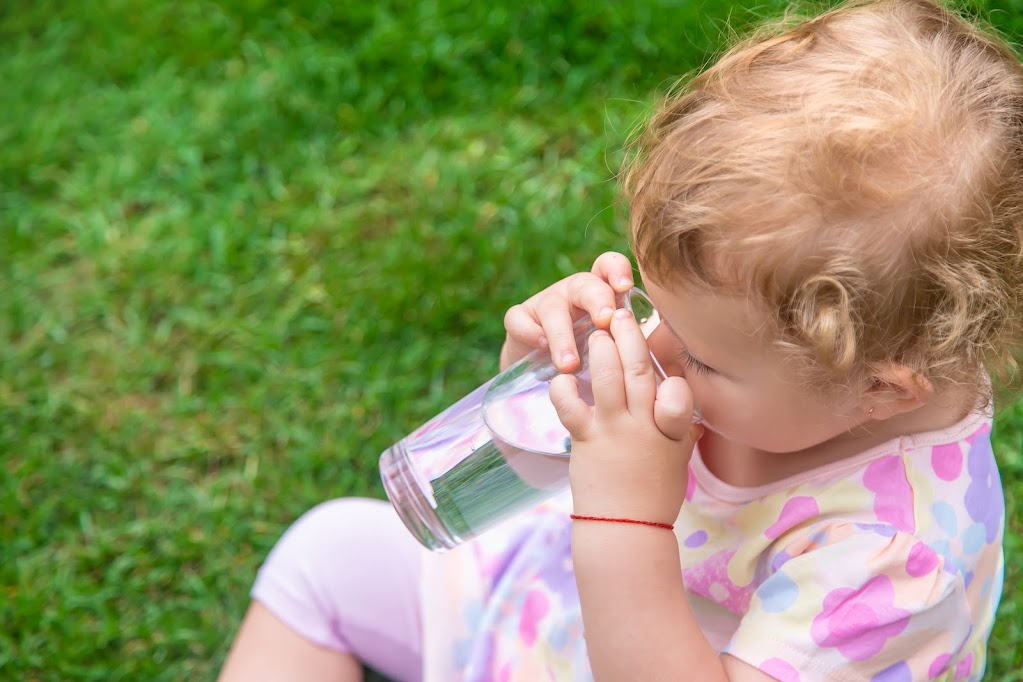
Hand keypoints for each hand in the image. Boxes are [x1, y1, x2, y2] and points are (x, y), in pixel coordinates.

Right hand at [499, 251, 634, 371]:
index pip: (608, 265)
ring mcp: (544, 303)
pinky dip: (529, 332)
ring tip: (571, 364)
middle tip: (605, 322)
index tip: (625, 286)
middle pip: (585, 283)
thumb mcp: (618, 352)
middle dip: (596, 299)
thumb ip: (639, 345)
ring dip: (563, 335)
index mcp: (602, 293)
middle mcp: (574, 292)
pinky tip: (540, 348)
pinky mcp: (519, 320)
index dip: (616, 268)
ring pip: (552, 307)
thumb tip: (677, 351)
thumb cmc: (595, 363)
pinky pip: (519, 319)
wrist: (553, 381)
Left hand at [551, 308, 702, 524]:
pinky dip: (564, 388)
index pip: (679, 392)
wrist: (625, 528)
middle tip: (619, 313)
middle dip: (628, 336)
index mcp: (673, 431)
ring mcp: (613, 432)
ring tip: (595, 330)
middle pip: (638, 373)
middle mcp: (644, 427)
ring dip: (600, 350)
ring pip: (607, 379)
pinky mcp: (585, 441)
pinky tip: (563, 375)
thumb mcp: (679, 457)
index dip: (670, 368)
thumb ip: (680, 426)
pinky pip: (572, 407)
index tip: (659, 341)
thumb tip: (684, 400)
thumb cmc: (654, 493)